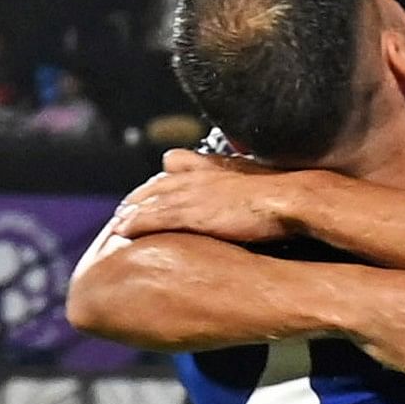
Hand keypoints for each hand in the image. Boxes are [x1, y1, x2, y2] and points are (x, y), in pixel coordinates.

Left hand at [109, 152, 301, 245]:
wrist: (289, 199)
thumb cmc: (278, 194)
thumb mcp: (251, 179)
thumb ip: (230, 178)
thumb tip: (231, 186)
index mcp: (210, 172)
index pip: (172, 174)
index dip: (155, 188)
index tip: (143, 198)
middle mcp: (195, 180)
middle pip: (153, 188)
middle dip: (136, 200)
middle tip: (120, 214)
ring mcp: (191, 196)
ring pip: (148, 202)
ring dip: (129, 212)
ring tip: (115, 225)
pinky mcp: (191, 214)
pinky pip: (153, 218)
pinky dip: (134, 223)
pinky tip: (121, 231)